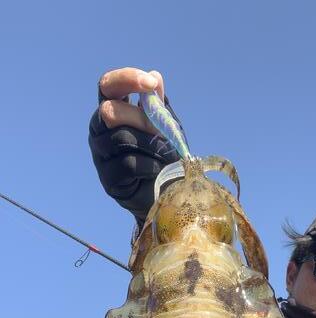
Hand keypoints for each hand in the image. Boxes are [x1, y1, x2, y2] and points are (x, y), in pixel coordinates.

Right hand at [89, 67, 180, 225]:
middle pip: (110, 111)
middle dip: (142, 119)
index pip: (108, 85)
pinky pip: (127, 164)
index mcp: (112, 109)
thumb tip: (155, 76)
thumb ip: (158, 106)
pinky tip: (157, 170)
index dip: (126, 79)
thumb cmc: (163, 154)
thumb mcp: (166, 126)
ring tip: (165, 155)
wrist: (166, 192)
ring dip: (150, 145)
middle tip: (162, 133)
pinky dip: (149, 165)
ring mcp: (100, 154)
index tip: (150, 83)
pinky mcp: (107, 178)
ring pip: (120, 138)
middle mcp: (100, 129)